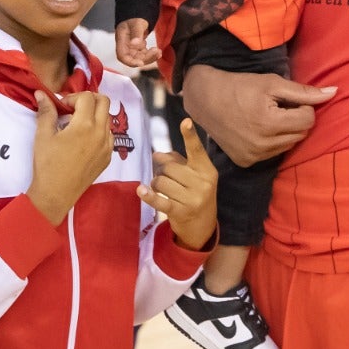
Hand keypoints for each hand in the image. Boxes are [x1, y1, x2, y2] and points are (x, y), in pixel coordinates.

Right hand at [26, 90, 112, 223]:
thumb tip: (41, 93)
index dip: (73, 97)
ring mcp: (107, 146)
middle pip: (104, 102)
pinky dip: (98, 130)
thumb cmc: (47, 164)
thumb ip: (46, 111)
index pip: (87, 97)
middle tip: (72, 109)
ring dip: (94, 115)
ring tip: (76, 125)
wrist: (56, 194)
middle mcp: (101, 133)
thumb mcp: (43, 135)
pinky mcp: (107, 157)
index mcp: (85, 125)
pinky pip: (109, 136)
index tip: (61, 107)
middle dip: (89, 100)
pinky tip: (83, 140)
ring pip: (107, 119)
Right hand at [114, 18, 158, 68]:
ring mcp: (131, 49)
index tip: (141, 63)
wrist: (136, 17)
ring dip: (150, 57)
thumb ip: (136, 33)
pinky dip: (151, 55)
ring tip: (159, 52)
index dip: (130, 62)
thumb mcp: (136, 23)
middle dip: (145, 59)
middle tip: (156, 51)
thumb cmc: (134, 19)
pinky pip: (144, 56)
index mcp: (121, 41)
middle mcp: (125, 47)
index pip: (122, 56)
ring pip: (140, 59)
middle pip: (133, 59)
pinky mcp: (138, 50)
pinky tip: (158, 52)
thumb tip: (134, 44)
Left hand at [138, 119, 216, 250]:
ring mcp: (192, 199)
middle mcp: (202, 183)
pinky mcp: (180, 212)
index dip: (190, 136)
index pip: (197, 150)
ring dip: (156, 183)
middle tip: (164, 175)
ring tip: (161, 189)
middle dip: (162, 170)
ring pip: (161, 182)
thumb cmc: (196, 193)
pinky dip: (148, 195)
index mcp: (207, 170)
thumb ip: (177, 161)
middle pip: (170, 167)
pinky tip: (141, 190)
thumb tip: (157, 155)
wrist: (203, 226)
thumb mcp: (194, 176)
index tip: (185, 122)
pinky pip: (160, 200)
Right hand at [180, 64, 334, 166]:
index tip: (288, 98)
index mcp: (270, 123)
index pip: (308, 119)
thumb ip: (303, 91)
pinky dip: (272, 142)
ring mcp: (254, 156)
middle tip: (278, 106)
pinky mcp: (246, 162)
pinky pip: (273, 154)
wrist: (205, 99)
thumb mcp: (272, 83)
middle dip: (296, 119)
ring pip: (289, 145)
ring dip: (286, 131)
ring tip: (268, 117)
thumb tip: (334, 92)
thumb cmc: (240, 86)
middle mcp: (262, 145)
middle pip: (301, 134)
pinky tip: (258, 129)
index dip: (303, 106)